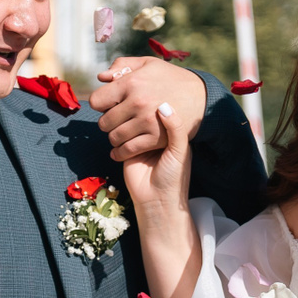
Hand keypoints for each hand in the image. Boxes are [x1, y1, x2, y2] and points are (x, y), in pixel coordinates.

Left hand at [92, 59, 206, 160]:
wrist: (200, 98)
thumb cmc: (172, 78)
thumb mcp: (149, 64)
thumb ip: (123, 66)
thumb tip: (101, 78)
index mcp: (132, 83)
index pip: (97, 101)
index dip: (101, 105)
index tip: (109, 106)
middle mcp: (137, 102)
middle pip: (104, 122)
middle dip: (108, 122)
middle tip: (117, 121)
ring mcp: (147, 122)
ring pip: (114, 138)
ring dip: (114, 138)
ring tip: (121, 133)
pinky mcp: (156, 139)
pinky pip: (127, 150)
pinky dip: (121, 153)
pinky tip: (121, 150)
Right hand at [119, 102, 193, 220]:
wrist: (158, 200)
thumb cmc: (174, 176)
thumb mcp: (180, 150)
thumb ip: (175, 127)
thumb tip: (163, 105)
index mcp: (168, 132)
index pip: (158, 109)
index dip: (153, 102)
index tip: (152, 96)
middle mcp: (151, 134)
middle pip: (138, 114)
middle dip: (137, 114)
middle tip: (139, 114)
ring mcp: (137, 142)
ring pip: (124, 125)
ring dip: (124, 130)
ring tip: (132, 136)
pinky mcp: (124, 152)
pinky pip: (117, 141)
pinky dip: (118, 145)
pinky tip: (126, 153)